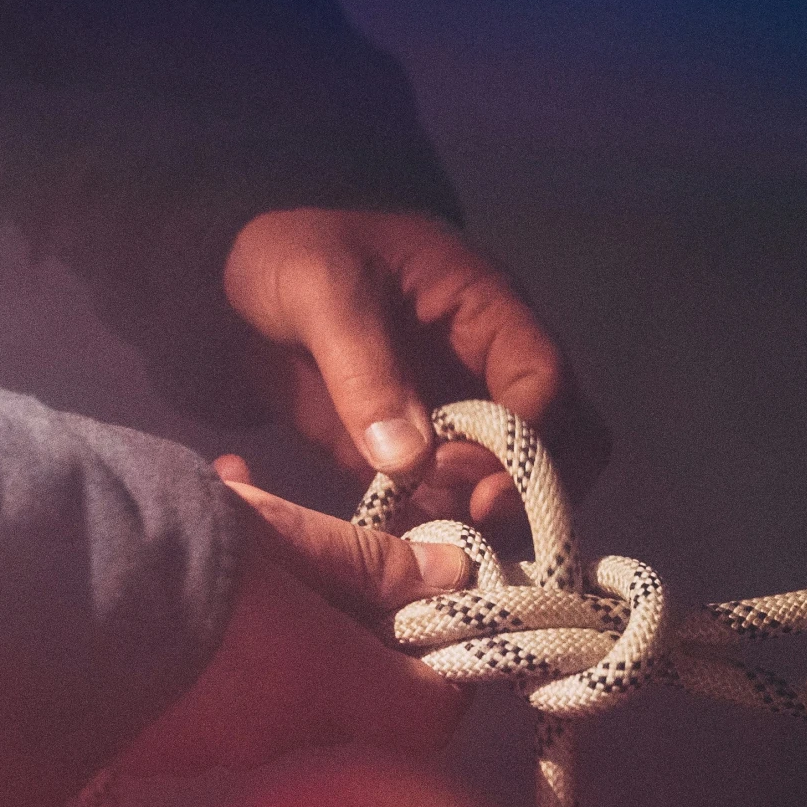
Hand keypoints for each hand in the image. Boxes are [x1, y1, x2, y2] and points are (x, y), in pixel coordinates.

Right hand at [115, 474, 473, 776]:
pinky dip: (219, 671)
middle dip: (349, 645)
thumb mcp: (279, 534)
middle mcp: (277, 737)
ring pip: (277, 709)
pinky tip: (183, 609)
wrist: (25, 588)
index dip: (443, 671)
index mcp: (324, 683)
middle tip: (318, 571)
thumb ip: (369, 563)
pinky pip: (214, 716)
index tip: (425, 617)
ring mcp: (211, 754)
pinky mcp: (154, 754)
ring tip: (237, 573)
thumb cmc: (172, 545)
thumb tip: (453, 574)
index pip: (431, 717)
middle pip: (349, 708)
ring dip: (279, 652)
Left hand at [224, 208, 608, 525]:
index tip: (474, 487)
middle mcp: (491, 371)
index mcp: (488, 312)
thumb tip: (409, 457)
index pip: (544, 383)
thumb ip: (363, 367)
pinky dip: (440, 532)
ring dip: (492, 523)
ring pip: (521, 482)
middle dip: (533, 492)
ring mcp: (460, 418)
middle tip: (469, 524)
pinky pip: (454, 505)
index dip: (524, 441)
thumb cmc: (296, 255)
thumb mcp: (321, 289)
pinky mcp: (419, 457)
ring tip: (433, 546)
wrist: (240, 279)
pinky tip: (402, 552)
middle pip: (567, 440)